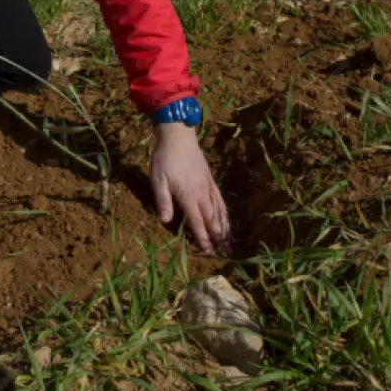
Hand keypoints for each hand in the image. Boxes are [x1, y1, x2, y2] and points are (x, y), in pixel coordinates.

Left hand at [150, 123, 231, 255]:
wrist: (178, 137)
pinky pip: (220, 199)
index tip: (210, 253)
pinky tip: (227, 218)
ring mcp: (208, 186)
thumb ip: (163, 201)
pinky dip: (225, 211)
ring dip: (226, 227)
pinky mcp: (210, 180)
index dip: (204, 239)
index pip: (197, 223)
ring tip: (233, 240)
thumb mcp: (157, 180)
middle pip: (213, 220)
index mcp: (188, 196)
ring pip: (220, 211)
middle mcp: (202, 194)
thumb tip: (166, 221)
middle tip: (228, 252)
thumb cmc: (164, 159)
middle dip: (220, 237)